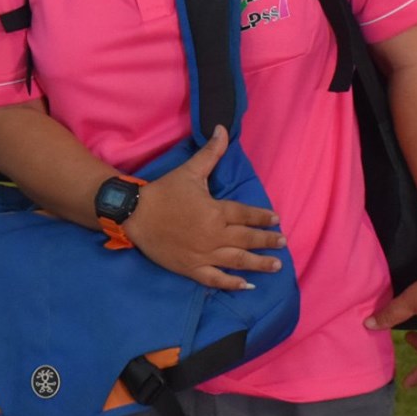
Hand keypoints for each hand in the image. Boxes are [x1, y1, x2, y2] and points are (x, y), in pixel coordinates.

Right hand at [124, 126, 285, 289]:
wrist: (134, 213)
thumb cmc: (163, 192)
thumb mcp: (189, 171)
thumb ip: (211, 153)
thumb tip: (223, 129)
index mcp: (215, 211)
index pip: (246, 215)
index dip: (263, 217)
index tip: (276, 220)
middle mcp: (214, 234)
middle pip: (247, 239)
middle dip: (267, 241)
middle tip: (283, 243)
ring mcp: (203, 254)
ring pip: (237, 260)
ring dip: (259, 263)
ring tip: (276, 265)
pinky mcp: (191, 267)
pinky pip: (216, 279)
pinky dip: (232, 284)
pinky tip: (246, 286)